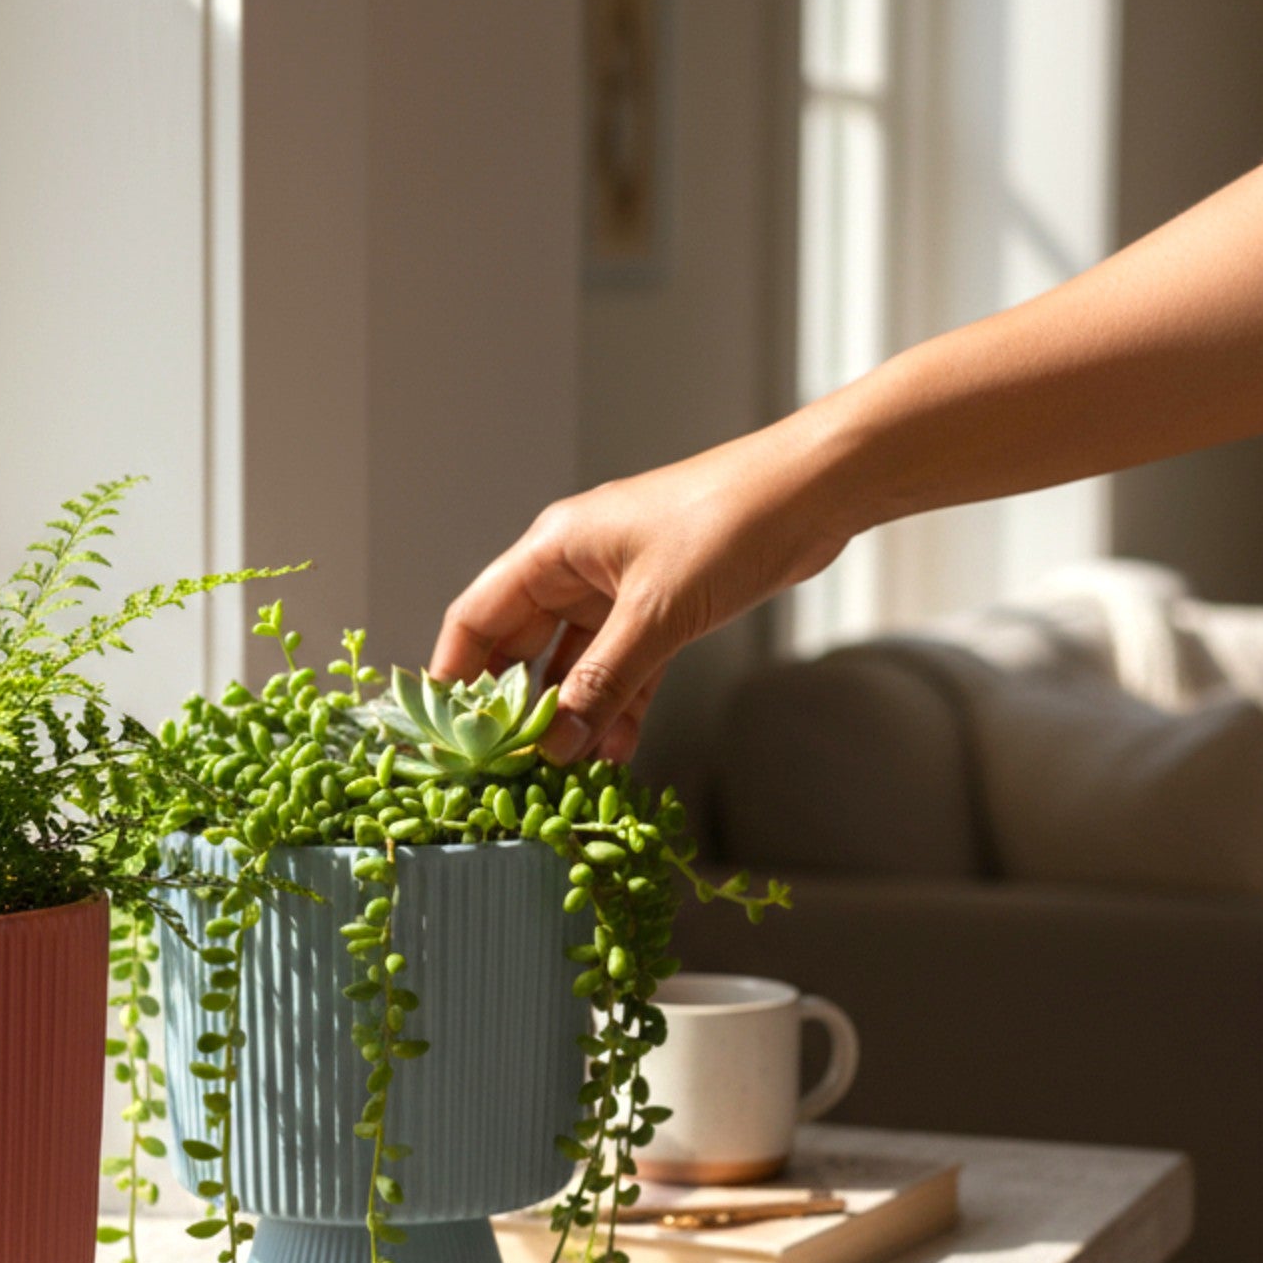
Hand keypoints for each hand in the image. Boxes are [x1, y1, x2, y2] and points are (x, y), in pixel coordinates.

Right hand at [431, 425, 853, 763]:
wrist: (815, 493)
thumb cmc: (730, 523)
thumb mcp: (656, 613)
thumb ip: (602, 682)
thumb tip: (556, 746)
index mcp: (554, 550)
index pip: (476, 618)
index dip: (454, 676)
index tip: (447, 734)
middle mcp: (574, 569)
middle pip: (519, 647)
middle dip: (515, 708)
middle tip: (507, 765)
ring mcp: (616, 590)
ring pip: (573, 665)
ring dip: (571, 715)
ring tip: (564, 769)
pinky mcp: (657, 608)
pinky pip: (621, 667)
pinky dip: (617, 705)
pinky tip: (614, 748)